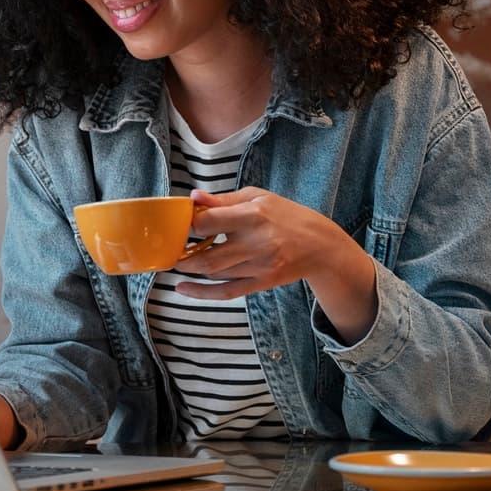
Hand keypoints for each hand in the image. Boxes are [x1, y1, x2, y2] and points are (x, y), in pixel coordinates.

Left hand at [174, 187, 378, 342]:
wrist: (320, 246)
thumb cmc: (285, 215)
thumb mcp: (258, 197)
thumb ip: (224, 199)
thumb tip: (193, 197)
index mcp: (253, 214)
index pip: (209, 221)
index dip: (188, 224)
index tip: (179, 224)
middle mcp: (256, 242)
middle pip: (207, 255)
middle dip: (182, 254)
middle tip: (170, 249)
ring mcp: (259, 266)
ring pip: (214, 273)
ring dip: (189, 270)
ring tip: (176, 262)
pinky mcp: (261, 283)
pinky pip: (226, 292)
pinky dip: (201, 293)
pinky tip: (183, 288)